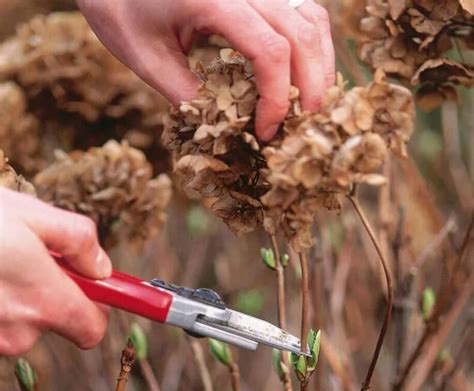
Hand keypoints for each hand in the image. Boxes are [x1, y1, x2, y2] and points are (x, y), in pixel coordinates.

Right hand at [0, 188, 111, 354]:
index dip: (95, 308)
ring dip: (10, 295)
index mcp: (46, 302)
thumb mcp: (33, 214)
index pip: (91, 330)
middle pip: (50, 322)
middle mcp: (19, 332)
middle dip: (44, 292)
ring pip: (16, 321)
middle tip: (23, 255)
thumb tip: (101, 267)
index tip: (90, 289)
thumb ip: (79, 241)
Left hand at [77, 0, 334, 140]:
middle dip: (310, 88)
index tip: (266, 131)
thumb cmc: (123, 11)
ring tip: (309, 107)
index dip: (278, 98)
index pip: (270, 51)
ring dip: (319, 66)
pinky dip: (312, 47)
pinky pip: (303, 11)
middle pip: (303, 34)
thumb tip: (228, 130)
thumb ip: (188, 96)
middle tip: (302, 128)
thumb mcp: (147, 60)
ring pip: (312, 18)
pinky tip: (304, 76)